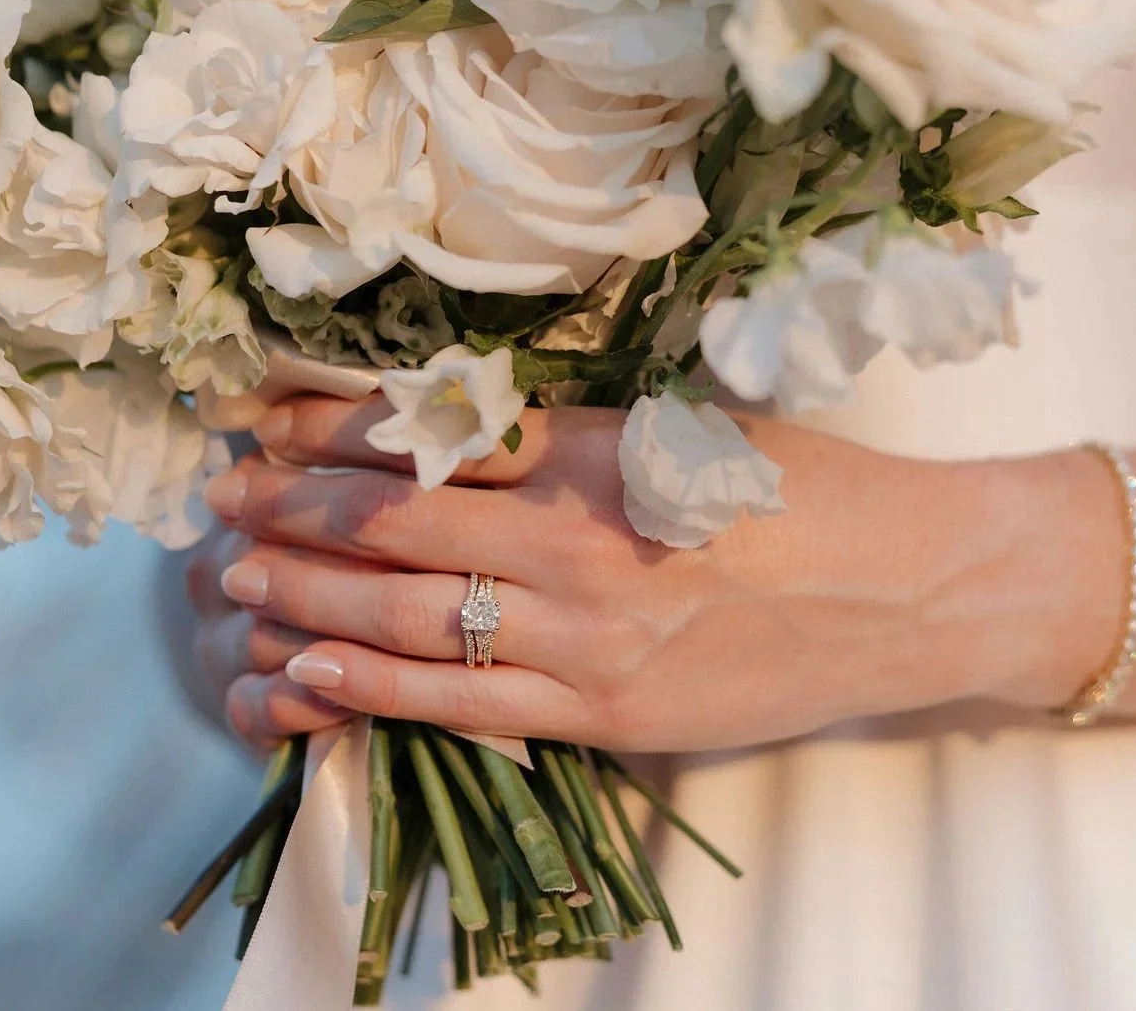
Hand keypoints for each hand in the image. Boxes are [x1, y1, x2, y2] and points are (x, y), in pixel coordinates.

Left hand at [202, 396, 1114, 751]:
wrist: (917, 590)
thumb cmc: (817, 490)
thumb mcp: (695, 426)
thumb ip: (578, 432)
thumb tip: (457, 426)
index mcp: (603, 451)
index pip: (430, 435)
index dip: (329, 429)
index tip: (263, 423)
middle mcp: (580, 544)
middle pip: (395, 524)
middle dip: (290, 511)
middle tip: (219, 501)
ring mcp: (588, 640)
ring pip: (408, 617)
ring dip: (307, 597)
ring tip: (235, 581)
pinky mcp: (605, 713)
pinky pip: (463, 705)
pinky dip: (373, 687)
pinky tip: (306, 671)